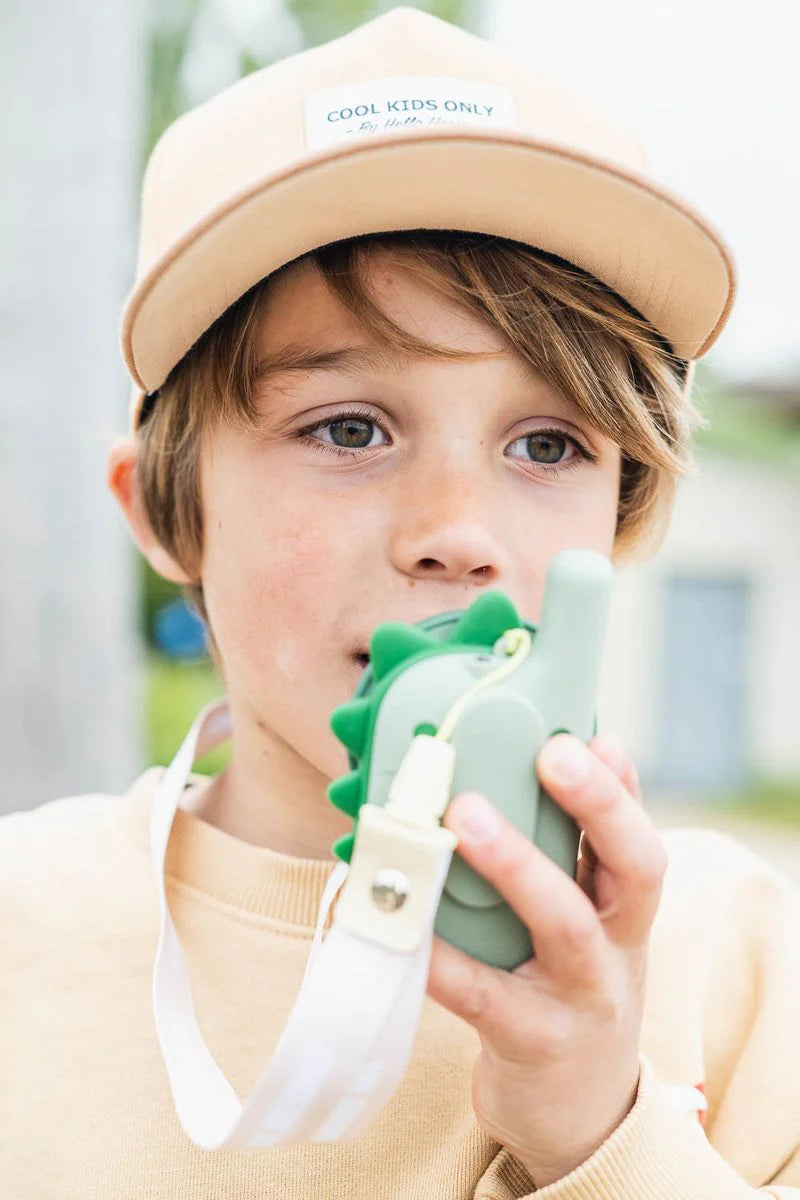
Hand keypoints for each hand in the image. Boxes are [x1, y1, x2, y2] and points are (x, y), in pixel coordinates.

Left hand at [426, 733, 666, 1188]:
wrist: (579, 1113)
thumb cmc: (567, 990)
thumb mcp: (590, 928)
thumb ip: (566, 862)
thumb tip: (524, 770)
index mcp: (626, 911)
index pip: (639, 835)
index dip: (621, 786)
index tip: (590, 735)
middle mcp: (619, 947)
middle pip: (634, 869)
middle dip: (598, 805)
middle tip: (552, 751)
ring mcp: (583, 998)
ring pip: (563, 923)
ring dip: (516, 862)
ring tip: (463, 816)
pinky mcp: (534, 1043)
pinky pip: (485, 995)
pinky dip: (444, 956)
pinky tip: (405, 924)